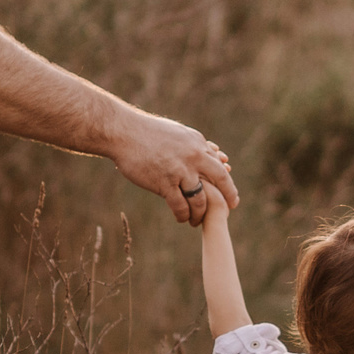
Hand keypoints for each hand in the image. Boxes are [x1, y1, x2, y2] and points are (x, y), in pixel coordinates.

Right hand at [111, 113, 237, 226]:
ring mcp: (180, 170)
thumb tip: (219, 156)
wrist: (123, 132)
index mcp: (198, 143)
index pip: (220, 166)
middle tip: (229, 210)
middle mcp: (194, 156)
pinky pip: (180, 205)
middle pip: (221, 180)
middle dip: (228, 197)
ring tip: (196, 221)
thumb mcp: (179, 133)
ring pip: (200, 199)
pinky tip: (181, 218)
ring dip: (200, 213)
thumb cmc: (148, 132)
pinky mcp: (164, 183)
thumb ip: (198, 145)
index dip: (227, 183)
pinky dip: (183, 215)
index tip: (230, 195)